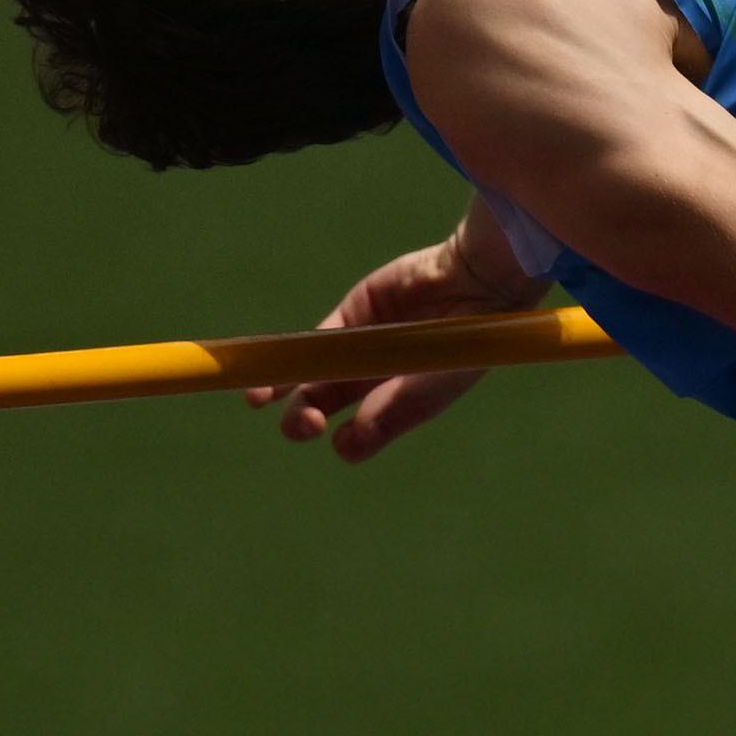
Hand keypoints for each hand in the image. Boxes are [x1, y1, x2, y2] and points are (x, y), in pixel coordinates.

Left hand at [247, 225, 547, 461]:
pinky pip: (313, 339)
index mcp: (399, 406)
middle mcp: (376, 381)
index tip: (335, 436)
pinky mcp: (352, 315)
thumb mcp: (427, 389)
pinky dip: (289, 354)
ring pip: (311, 374)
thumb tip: (343, 449)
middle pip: (327, 405)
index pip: (359, 432)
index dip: (342, 439)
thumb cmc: (463, 347)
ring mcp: (361, 347)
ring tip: (258, 399)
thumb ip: (386, 415)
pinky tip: (268, 371)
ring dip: (282, 391)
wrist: (477, 286)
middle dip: (306, 419)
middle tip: (307, 423)